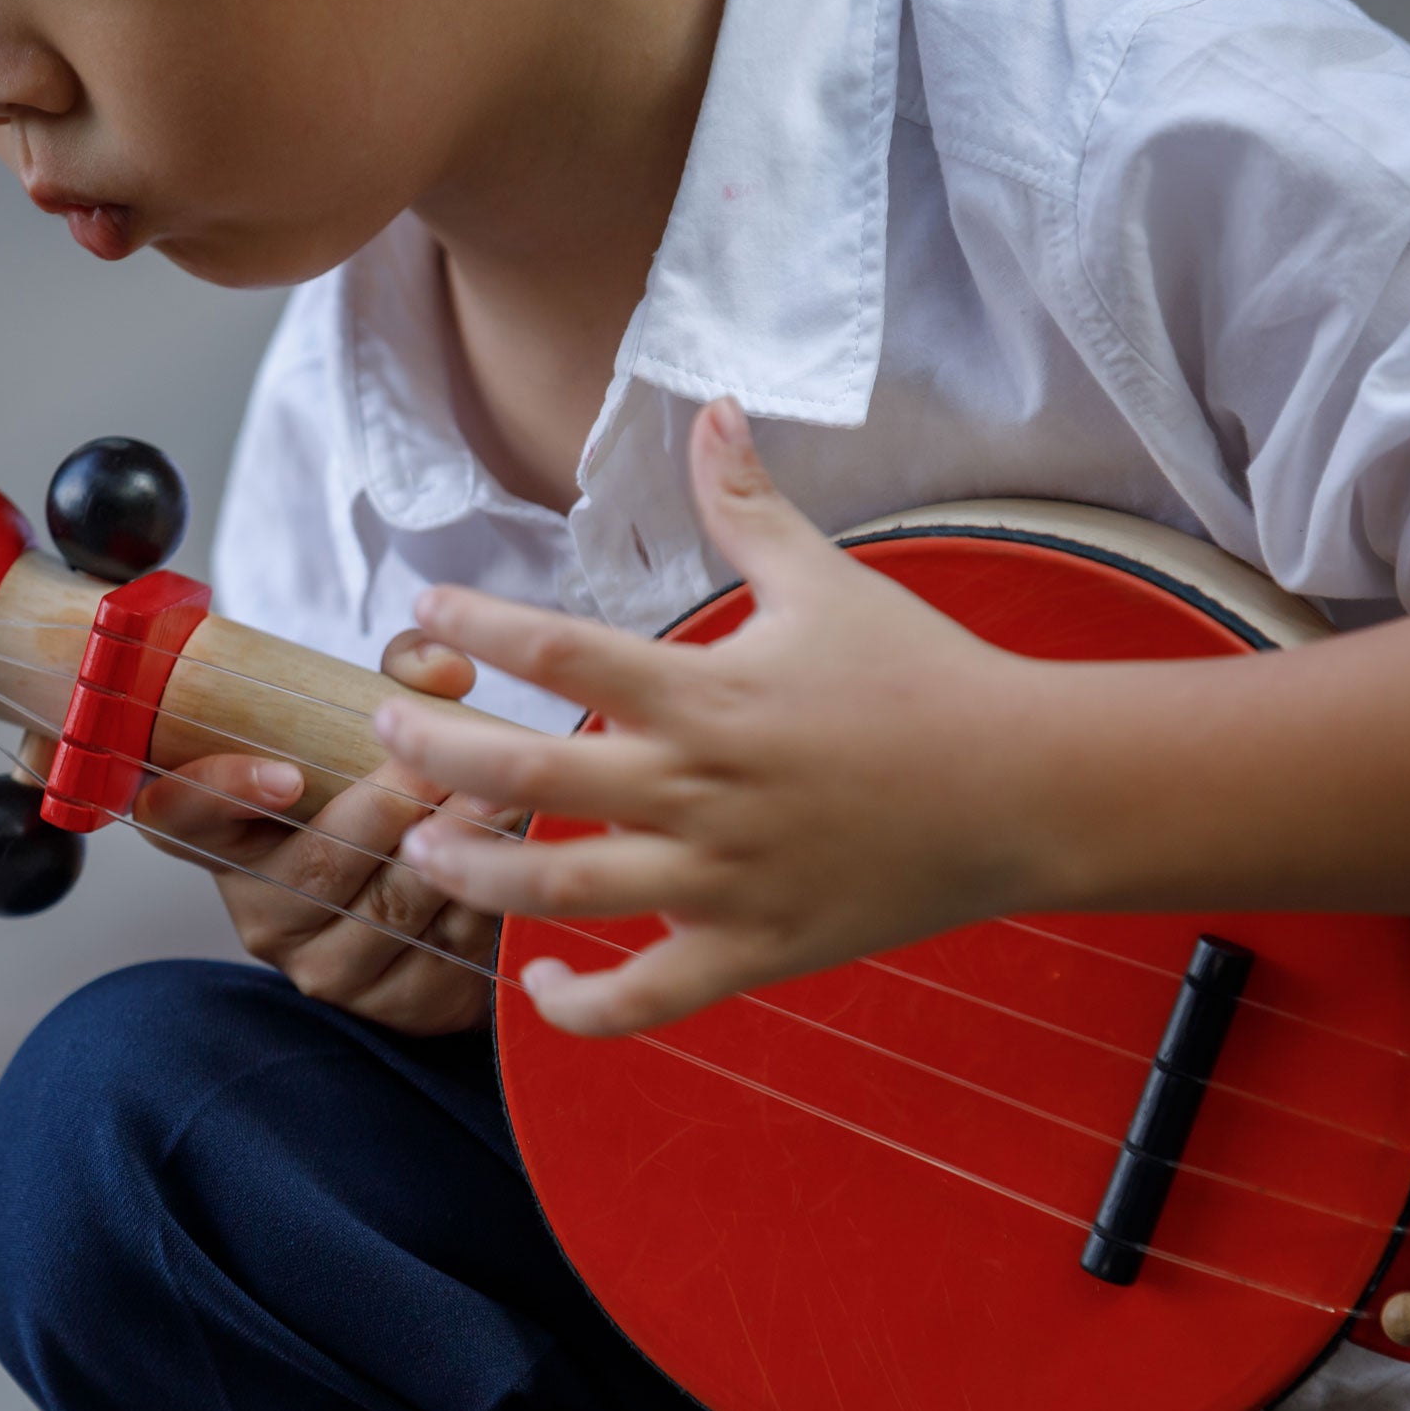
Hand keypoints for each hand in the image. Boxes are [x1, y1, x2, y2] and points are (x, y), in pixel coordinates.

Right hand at [135, 632, 518, 1036]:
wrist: (445, 907)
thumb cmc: (392, 803)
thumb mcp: (382, 733)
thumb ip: (402, 682)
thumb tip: (442, 667)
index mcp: (230, 839)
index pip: (179, 818)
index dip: (218, 794)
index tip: (287, 773)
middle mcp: (264, 912)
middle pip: (315, 865)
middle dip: (386, 810)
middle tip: (445, 763)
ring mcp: (328, 966)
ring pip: (389, 908)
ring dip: (450, 850)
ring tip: (501, 802)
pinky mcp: (396, 1005)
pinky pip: (443, 949)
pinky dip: (485, 898)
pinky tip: (520, 860)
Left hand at [374, 397, 1070, 1038]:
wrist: (1023, 789)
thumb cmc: (924, 678)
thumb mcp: (830, 576)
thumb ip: (747, 502)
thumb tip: (710, 404)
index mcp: (706, 692)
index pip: (559, 649)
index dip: (476, 624)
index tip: (425, 610)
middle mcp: (698, 790)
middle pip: (525, 773)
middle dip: (435, 751)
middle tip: (386, 734)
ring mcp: (721, 881)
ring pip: (559, 888)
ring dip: (472, 871)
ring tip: (422, 846)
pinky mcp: (751, 950)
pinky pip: (645, 998)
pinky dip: (581, 1005)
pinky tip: (537, 984)